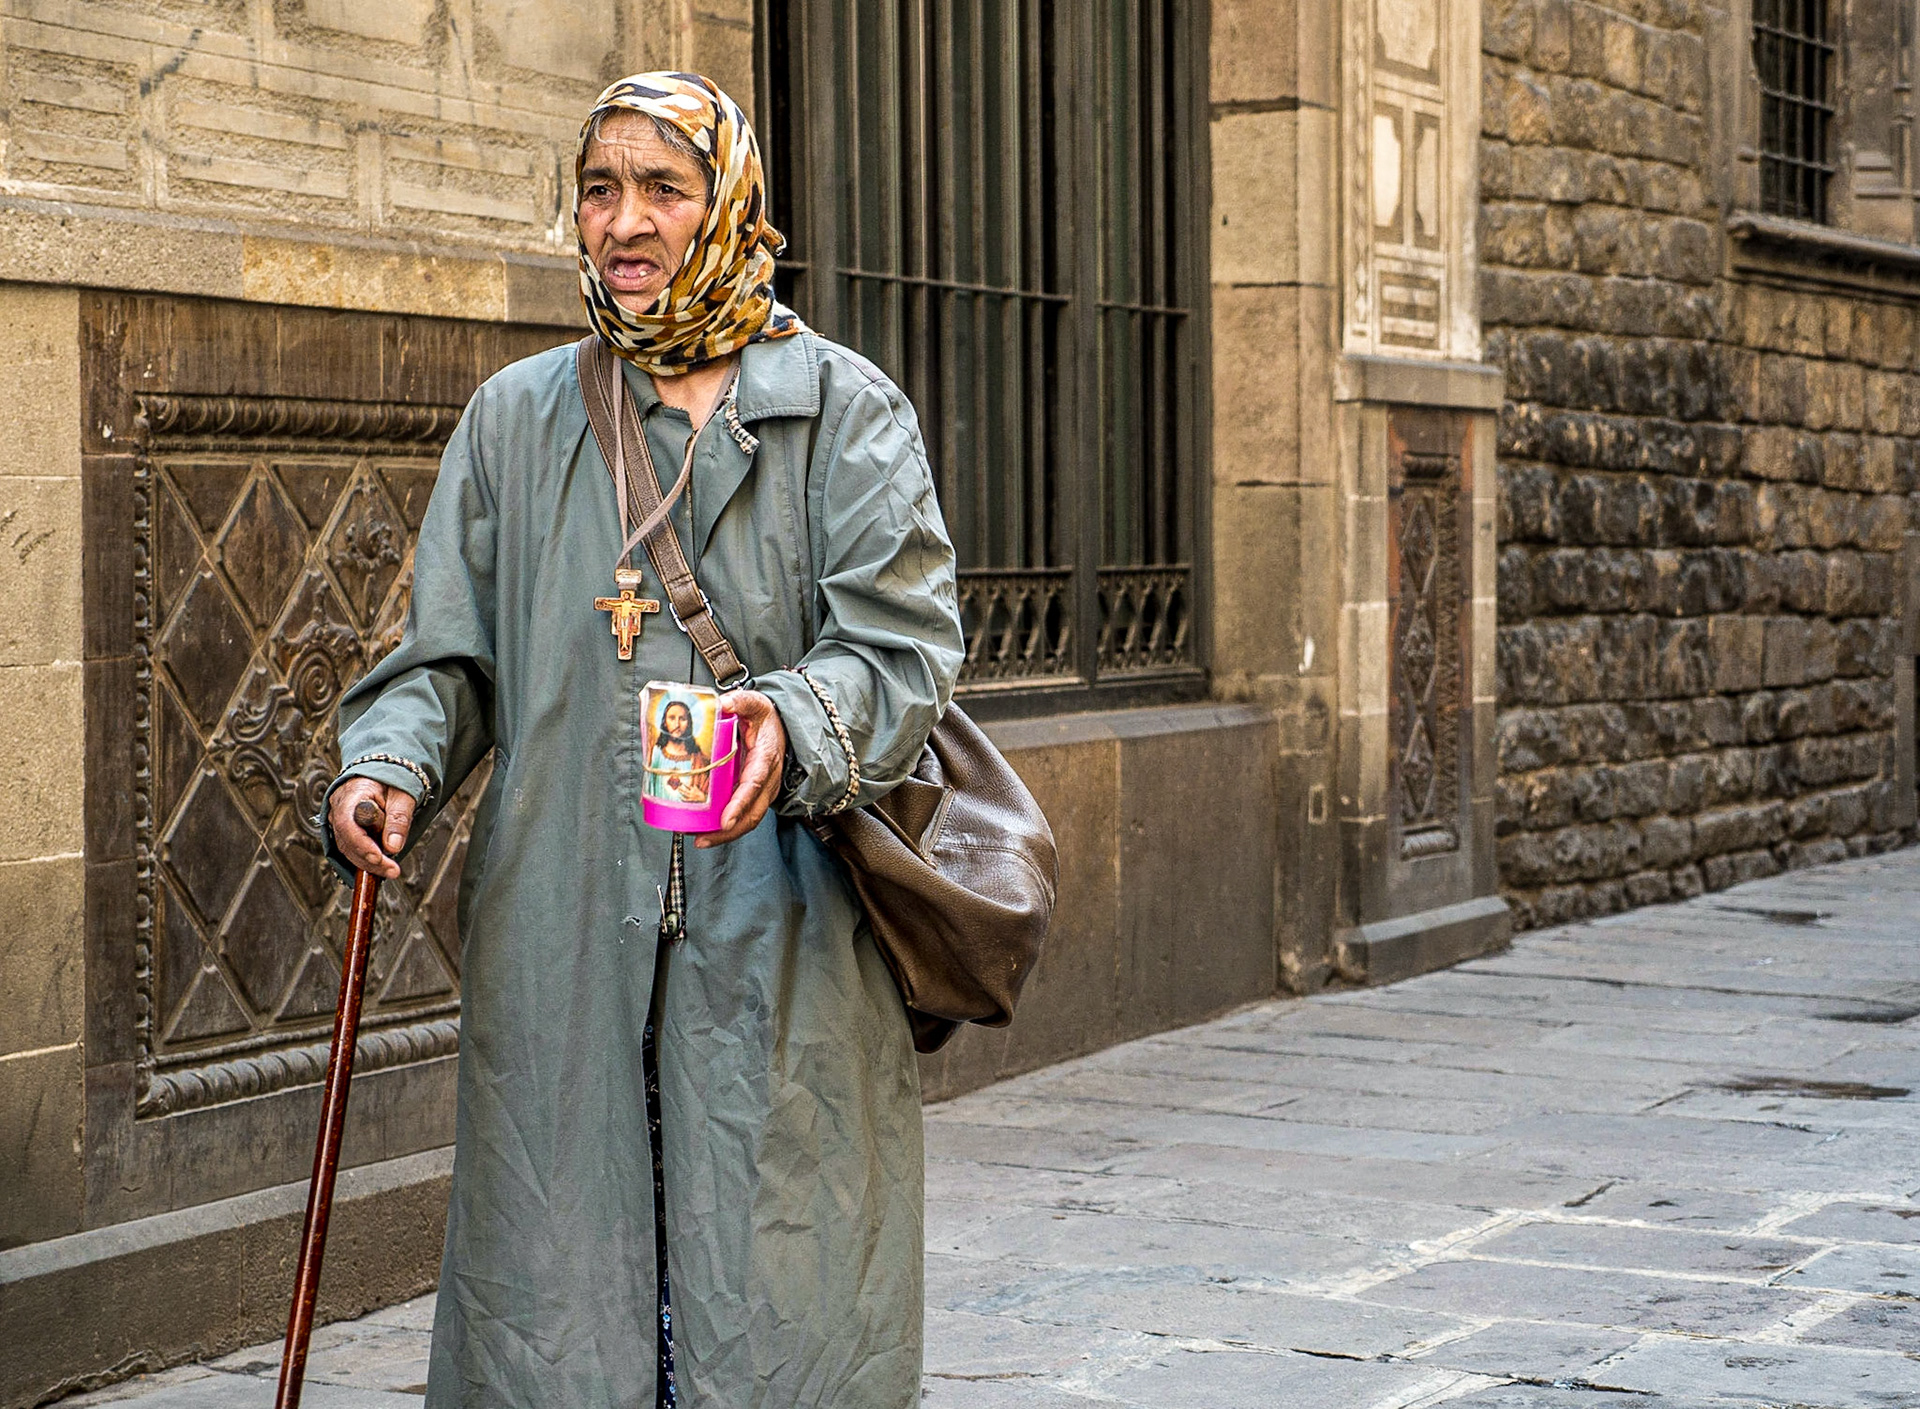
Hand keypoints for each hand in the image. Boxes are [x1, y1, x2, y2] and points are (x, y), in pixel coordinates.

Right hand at [328, 777, 412, 879]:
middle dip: (370, 860)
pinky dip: (366, 859)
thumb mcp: (403, 795)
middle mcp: (338, 809)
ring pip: (348, 849)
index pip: (349, 824)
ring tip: (391, 870)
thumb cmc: (392, 781)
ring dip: (369, 863)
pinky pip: (352, 849)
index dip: (362, 844)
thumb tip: (393, 847)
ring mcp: (338, 821)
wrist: (382, 773)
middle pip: (347, 841)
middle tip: (392, 871)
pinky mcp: (344, 831)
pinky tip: (382, 866)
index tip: (379, 857)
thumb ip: (398, 819)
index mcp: (351, 794)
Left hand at [698, 689, 785, 847]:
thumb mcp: (755, 703)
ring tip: (700, 839)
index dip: (739, 804)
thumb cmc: (766, 719)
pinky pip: (744, 815)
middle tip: (703, 838)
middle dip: (729, 831)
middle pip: (752, 813)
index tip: (725, 820)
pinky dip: (726, 827)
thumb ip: (739, 700)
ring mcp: (763, 791)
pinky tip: (706, 830)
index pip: (753, 785)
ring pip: (749, 819)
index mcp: (765, 758)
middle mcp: (767, 780)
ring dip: (725, 834)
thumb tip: (722, 703)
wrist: (783, 727)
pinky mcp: (755, 796)